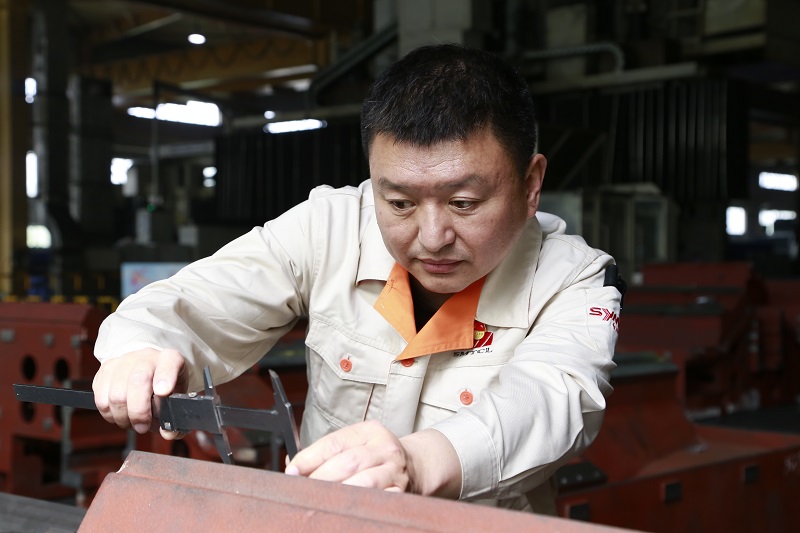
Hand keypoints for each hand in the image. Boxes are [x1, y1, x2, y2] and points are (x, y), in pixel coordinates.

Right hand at [92, 348, 187, 438]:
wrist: (147, 370)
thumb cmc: (164, 387)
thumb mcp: (177, 399)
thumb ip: (176, 419)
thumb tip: (169, 434)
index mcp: (170, 359)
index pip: (169, 362)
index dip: (165, 377)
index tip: (163, 392)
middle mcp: (146, 356)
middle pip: (137, 380)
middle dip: (139, 411)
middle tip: (143, 426)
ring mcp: (124, 361)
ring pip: (116, 394)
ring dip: (123, 417)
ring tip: (132, 422)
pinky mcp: (105, 370)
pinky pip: (101, 399)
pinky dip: (110, 414)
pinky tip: (121, 414)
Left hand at [285, 420, 461, 496]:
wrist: (416, 464)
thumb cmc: (376, 456)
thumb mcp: (355, 444)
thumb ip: (326, 453)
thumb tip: (292, 466)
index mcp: (368, 431)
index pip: (334, 443)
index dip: (310, 458)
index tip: (292, 471)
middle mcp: (384, 447)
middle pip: (348, 462)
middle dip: (321, 478)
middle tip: (304, 490)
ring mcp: (395, 470)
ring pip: (365, 482)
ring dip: (340, 492)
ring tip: (322, 500)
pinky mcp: (402, 491)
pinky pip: (380, 500)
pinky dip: (363, 504)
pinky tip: (348, 507)